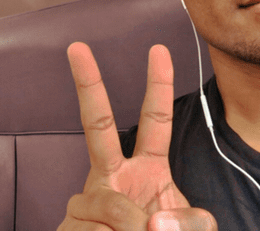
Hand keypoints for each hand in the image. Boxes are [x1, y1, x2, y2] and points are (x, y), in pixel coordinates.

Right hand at [57, 42, 216, 230]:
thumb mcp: (187, 228)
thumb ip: (189, 222)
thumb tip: (153, 223)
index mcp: (146, 166)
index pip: (155, 118)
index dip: (158, 84)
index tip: (158, 50)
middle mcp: (113, 173)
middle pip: (96, 121)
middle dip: (88, 83)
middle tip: (77, 47)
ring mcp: (89, 195)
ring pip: (108, 204)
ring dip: (130, 230)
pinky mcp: (70, 222)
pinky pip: (92, 230)